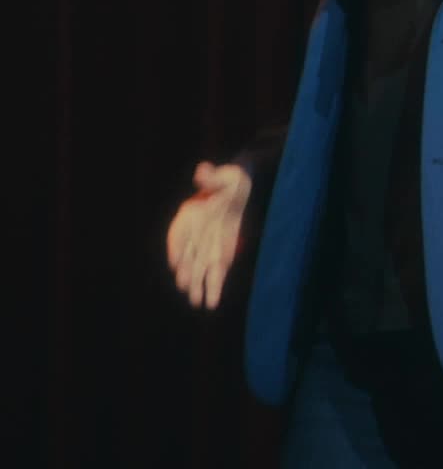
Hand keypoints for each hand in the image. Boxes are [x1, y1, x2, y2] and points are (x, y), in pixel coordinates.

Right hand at [166, 161, 251, 309]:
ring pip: (200, 268)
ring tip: (198, 303)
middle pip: (188, 256)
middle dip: (187, 271)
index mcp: (190, 215)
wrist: (237, 190)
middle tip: (185, 287)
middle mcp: (195, 234)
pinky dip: (215, 286)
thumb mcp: (224, 175)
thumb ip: (212, 176)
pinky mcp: (220, 253)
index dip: (177, 247)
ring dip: (199, 285)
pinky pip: (217, 272)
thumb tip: (202, 170)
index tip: (175, 261)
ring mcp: (206, 246)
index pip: (179, 233)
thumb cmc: (228, 181)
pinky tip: (213, 302)